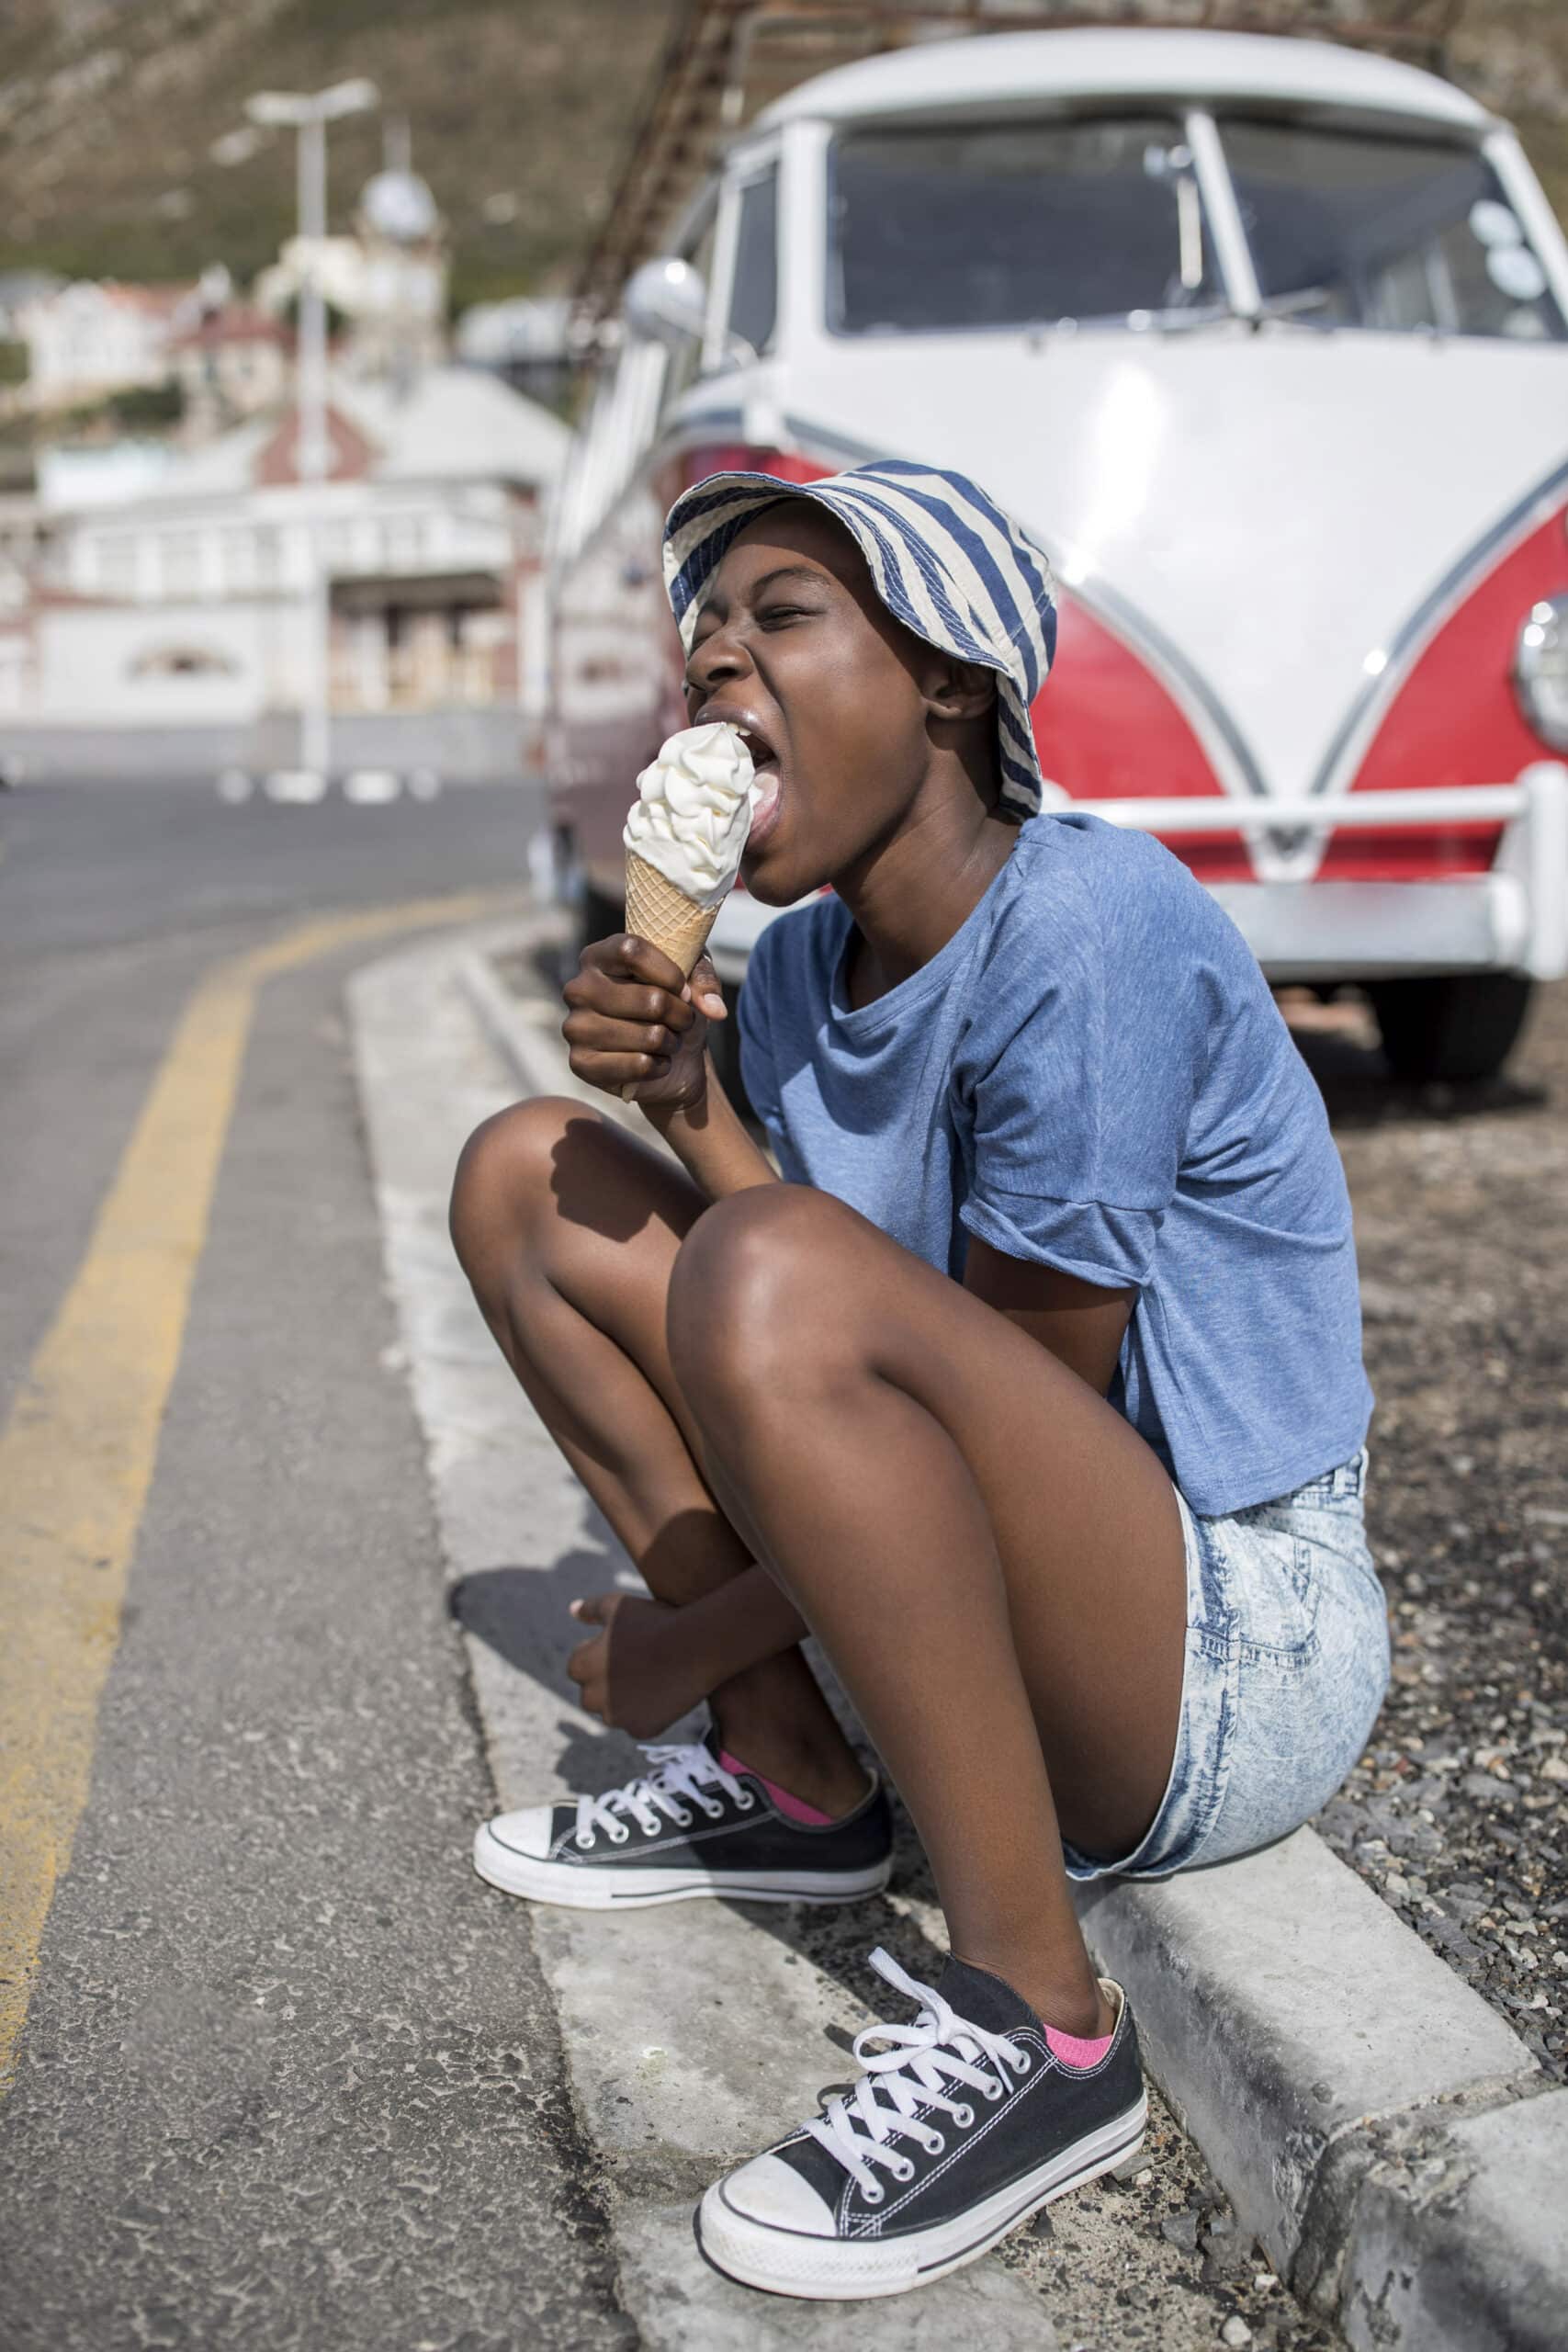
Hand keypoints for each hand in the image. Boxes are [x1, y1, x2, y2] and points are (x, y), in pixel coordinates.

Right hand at [562, 936, 726, 1110]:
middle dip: (681, 1014)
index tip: (684, 988)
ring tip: (667, 1040)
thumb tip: (714, 1009)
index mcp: (598, 956)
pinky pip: (638, 1065)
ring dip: (671, 1042)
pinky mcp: (580, 1063)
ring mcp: (575, 1027)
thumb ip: (704, 980)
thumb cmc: (674, 1006)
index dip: (669, 972)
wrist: (669, 1058)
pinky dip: (659, 1066)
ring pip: (649, 1035)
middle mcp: (578, 989)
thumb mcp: (693, 978)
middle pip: (650, 999)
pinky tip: (654, 1062)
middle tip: (682, 1020)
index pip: (632, 950)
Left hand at [566, 1591, 716, 1737]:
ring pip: (614, 1711)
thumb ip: (591, 1609)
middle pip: (592, 1694)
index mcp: (580, 1667)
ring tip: (652, 1676)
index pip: (578, 1667)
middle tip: (636, 1664)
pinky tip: (663, 1692)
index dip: (600, 1655)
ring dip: (625, 1700)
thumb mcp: (618, 1605)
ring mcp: (617, 1717)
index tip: (624, 1647)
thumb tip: (573, 1609)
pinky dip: (647, 1713)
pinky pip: (638, 1724)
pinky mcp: (641, 1730)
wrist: (696, 1646)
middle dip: (607, 1683)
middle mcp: (591, 1698)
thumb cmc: (654, 1621)